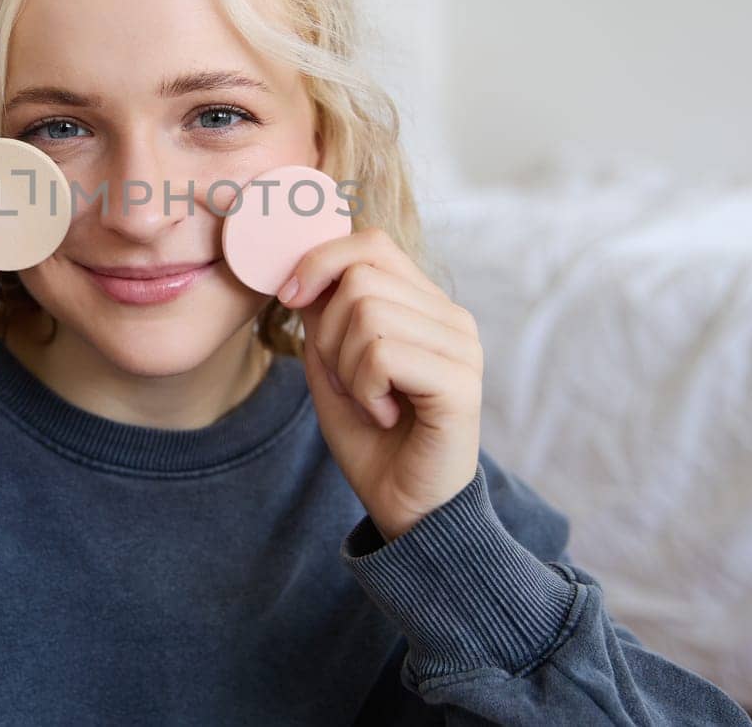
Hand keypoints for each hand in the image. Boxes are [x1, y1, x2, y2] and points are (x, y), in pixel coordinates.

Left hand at [279, 228, 483, 541]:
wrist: (405, 507)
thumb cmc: (372, 438)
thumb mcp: (332, 367)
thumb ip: (323, 316)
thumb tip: (303, 269)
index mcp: (425, 305)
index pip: (372, 244)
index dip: (321, 261)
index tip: (289, 297)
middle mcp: (451, 317)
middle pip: (360, 279)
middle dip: (328, 334)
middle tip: (347, 382)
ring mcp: (462, 347)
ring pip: (367, 314)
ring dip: (346, 368)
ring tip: (370, 401)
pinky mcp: (461, 382)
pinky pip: (383, 355)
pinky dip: (364, 390)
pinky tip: (385, 415)